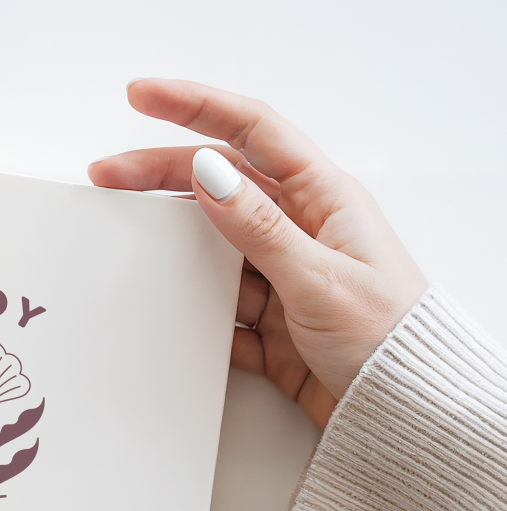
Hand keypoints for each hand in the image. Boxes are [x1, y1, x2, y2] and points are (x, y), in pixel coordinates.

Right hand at [88, 80, 427, 427]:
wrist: (404, 414)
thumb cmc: (390, 340)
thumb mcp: (320, 278)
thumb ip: (259, 227)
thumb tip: (208, 172)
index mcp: (324, 200)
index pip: (252, 132)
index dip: (194, 107)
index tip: (142, 96)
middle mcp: (300, 231)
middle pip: (218, 186)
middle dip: (159, 174)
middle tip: (107, 175)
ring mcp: (281, 278)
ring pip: (211, 248)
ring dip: (171, 246)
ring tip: (127, 243)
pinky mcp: (269, 324)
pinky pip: (217, 307)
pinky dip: (192, 310)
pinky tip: (167, 309)